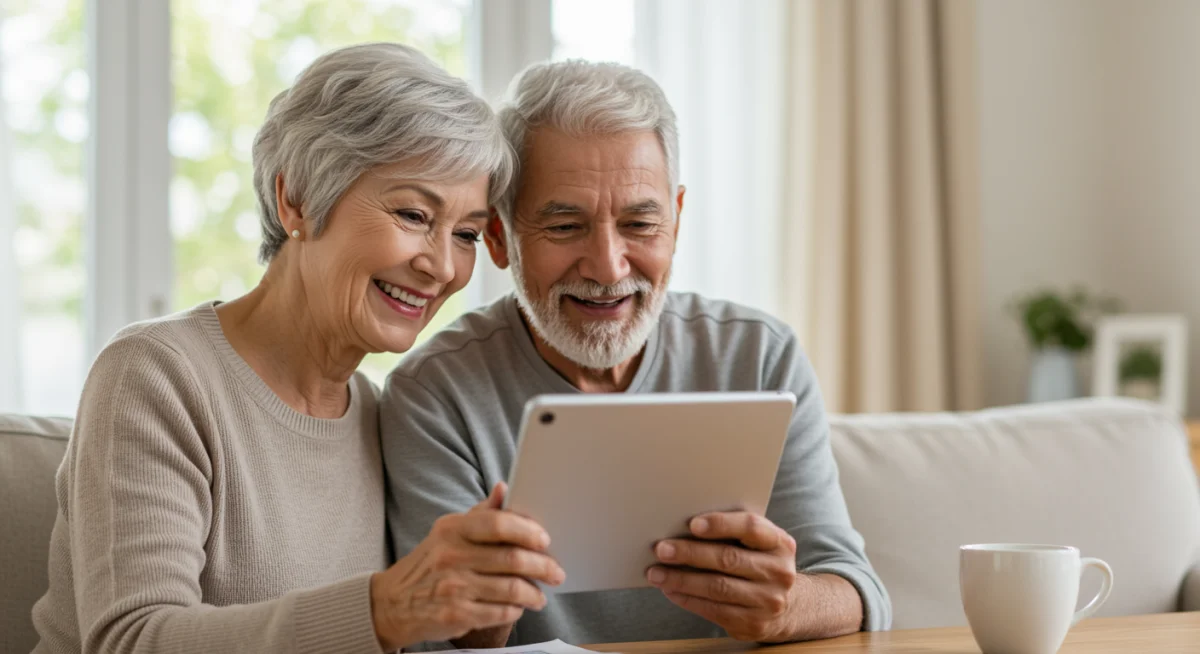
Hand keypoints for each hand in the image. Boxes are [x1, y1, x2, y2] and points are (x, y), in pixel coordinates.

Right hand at [369, 483, 564, 650]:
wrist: (392, 603)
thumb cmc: (430, 564)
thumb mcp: (447, 533)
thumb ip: (479, 514)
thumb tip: (504, 488)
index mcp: (452, 529)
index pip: (499, 524)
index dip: (529, 531)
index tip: (546, 540)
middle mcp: (451, 556)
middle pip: (512, 558)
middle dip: (543, 566)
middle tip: (556, 572)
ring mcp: (454, 587)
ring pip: (512, 589)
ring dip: (534, 593)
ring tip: (540, 595)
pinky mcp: (456, 615)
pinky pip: (500, 612)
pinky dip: (516, 610)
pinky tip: (519, 606)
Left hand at [646, 511, 797, 641]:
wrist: (787, 606)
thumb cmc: (759, 564)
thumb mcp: (758, 544)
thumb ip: (733, 533)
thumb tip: (682, 528)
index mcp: (780, 543)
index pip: (751, 527)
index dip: (721, 524)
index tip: (692, 524)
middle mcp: (779, 572)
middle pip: (728, 558)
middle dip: (690, 553)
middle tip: (661, 549)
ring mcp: (769, 601)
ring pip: (717, 587)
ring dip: (681, 579)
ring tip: (656, 573)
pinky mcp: (753, 623)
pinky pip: (714, 610)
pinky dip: (688, 599)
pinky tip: (670, 590)